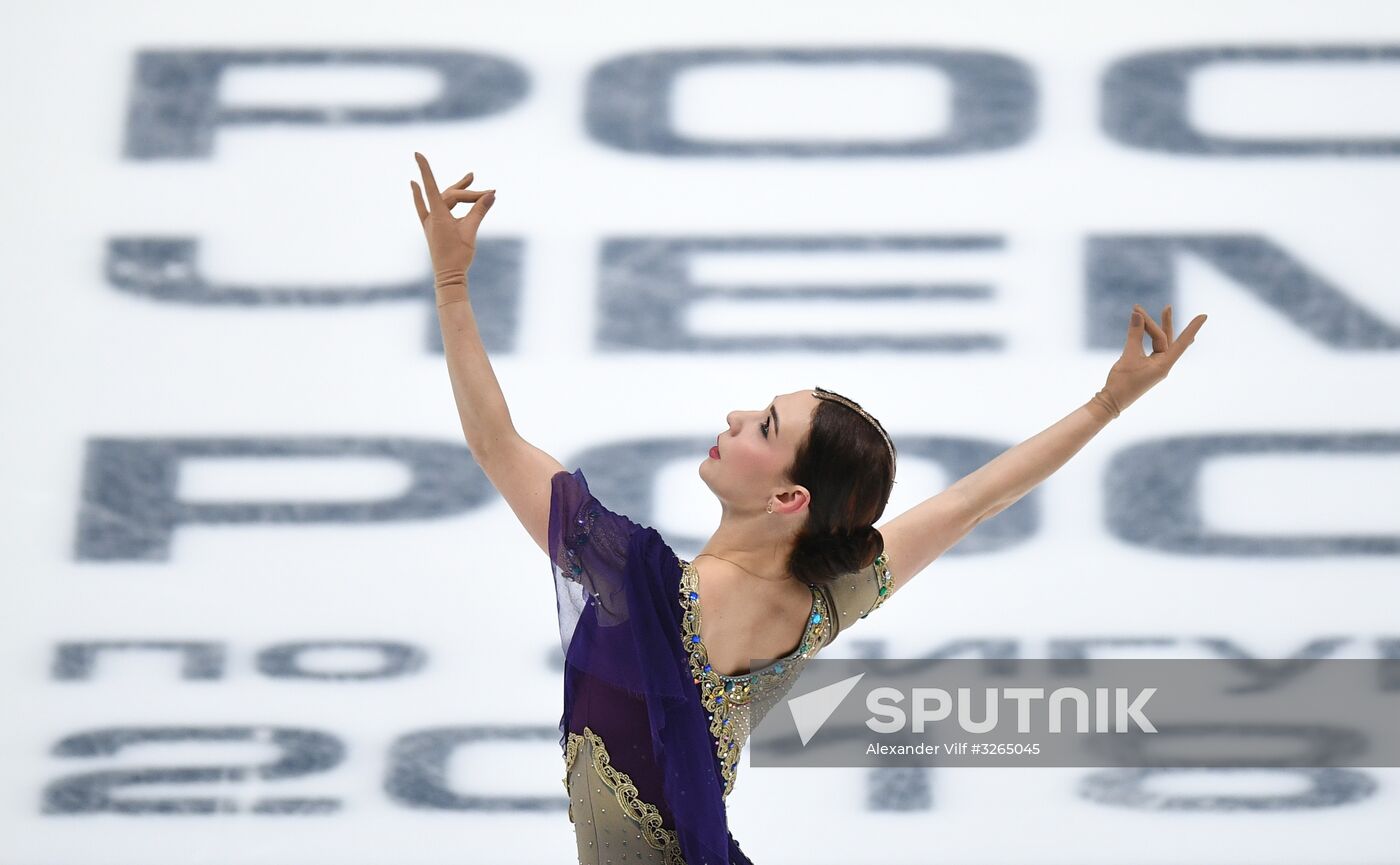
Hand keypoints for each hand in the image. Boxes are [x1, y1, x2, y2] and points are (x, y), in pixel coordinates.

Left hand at [409, 152, 495, 296]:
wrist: (449, 276)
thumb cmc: (459, 255)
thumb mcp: (471, 231)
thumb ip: (480, 211)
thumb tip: (491, 194)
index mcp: (439, 215)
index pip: (432, 186)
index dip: (425, 169)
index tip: (417, 154)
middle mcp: (432, 216)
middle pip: (450, 195)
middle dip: (469, 191)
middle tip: (489, 192)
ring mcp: (431, 221)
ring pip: (444, 199)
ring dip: (458, 190)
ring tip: (471, 178)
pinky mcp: (432, 226)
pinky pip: (425, 206)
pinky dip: (421, 195)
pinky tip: (414, 185)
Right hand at [1092, 303, 1207, 417]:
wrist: (1111, 401)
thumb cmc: (1122, 381)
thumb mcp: (1128, 355)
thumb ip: (1134, 334)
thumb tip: (1137, 314)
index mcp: (1163, 364)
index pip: (1181, 342)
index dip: (1192, 328)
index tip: (1204, 316)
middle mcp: (1163, 364)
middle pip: (1165, 338)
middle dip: (1163, 323)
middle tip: (1167, 307)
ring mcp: (1155, 366)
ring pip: (1158, 342)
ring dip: (1150, 328)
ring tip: (1141, 313)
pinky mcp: (1147, 366)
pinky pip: (1151, 347)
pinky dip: (1147, 337)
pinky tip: (1150, 331)